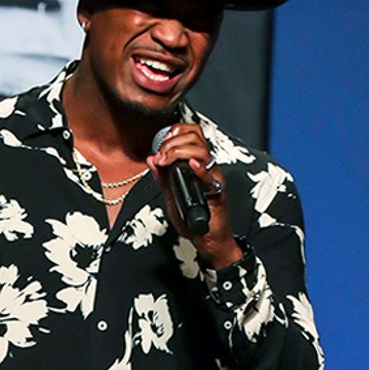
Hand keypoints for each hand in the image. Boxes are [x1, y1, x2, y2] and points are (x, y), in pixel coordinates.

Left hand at [146, 124, 242, 268]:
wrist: (206, 238)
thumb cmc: (192, 217)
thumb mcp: (170, 194)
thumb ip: (162, 177)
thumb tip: (151, 159)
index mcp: (196, 164)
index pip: (191, 134)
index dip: (175, 132)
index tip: (160, 145)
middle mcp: (206, 167)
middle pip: (195, 138)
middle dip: (172, 142)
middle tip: (161, 156)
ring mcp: (213, 178)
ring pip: (202, 151)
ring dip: (179, 151)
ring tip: (166, 161)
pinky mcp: (218, 191)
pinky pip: (211, 176)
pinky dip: (200, 168)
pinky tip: (191, 165)